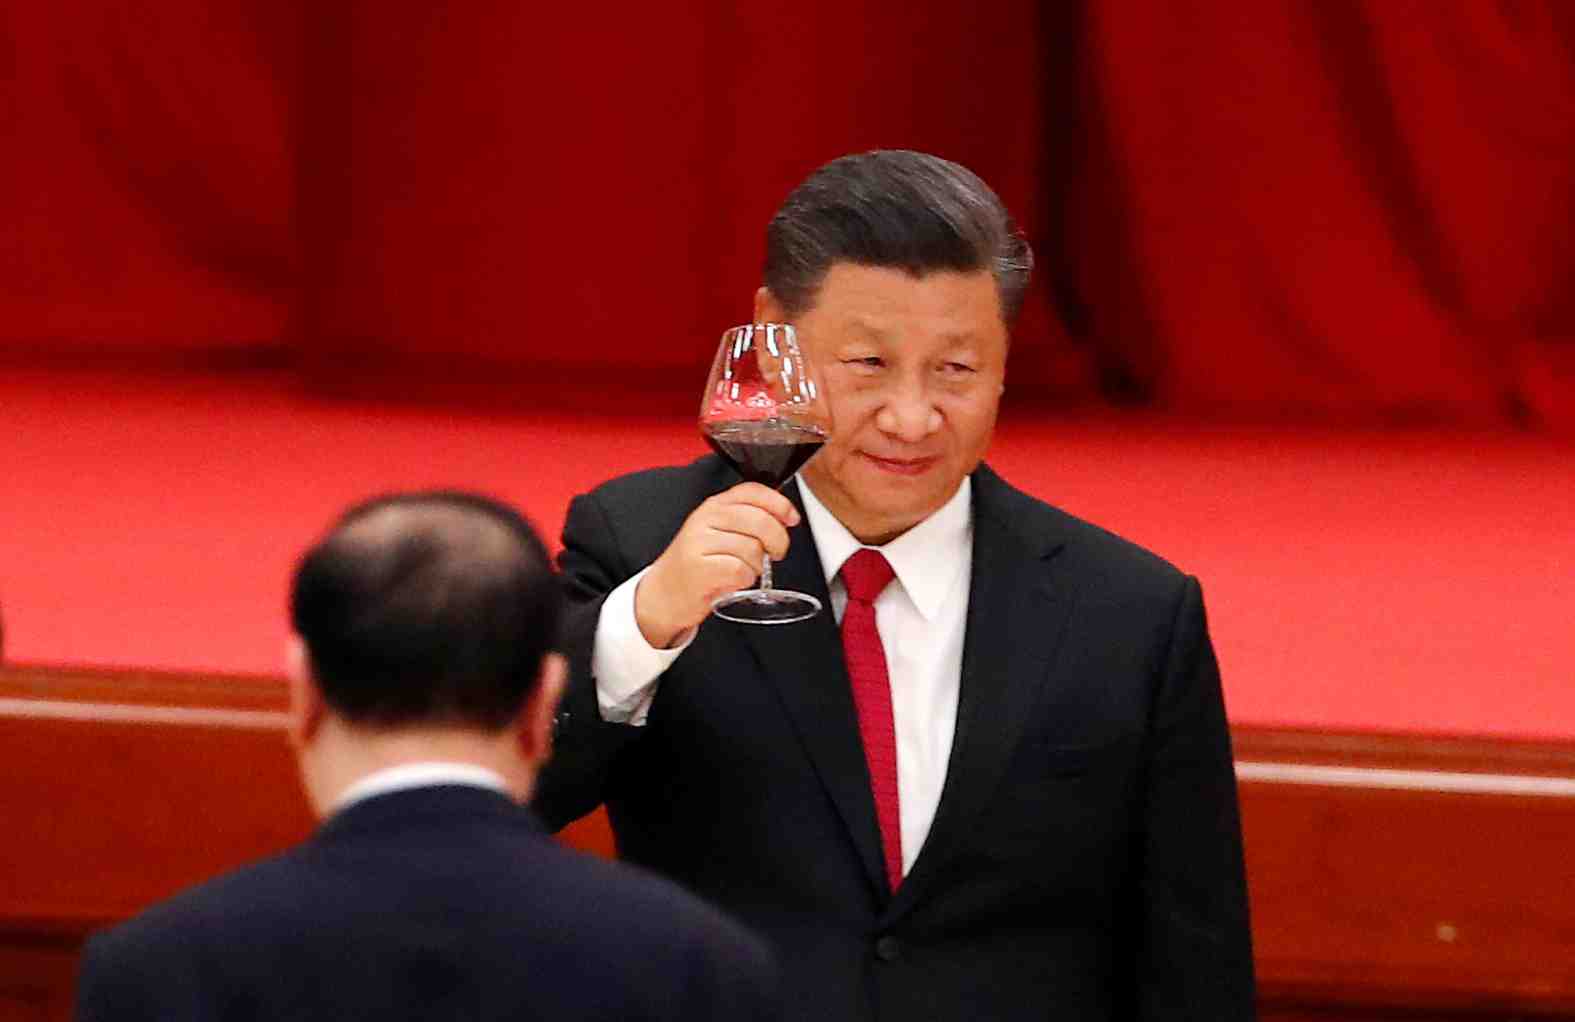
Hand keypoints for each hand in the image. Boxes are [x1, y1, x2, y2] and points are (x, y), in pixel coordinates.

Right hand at [635, 483, 800, 647]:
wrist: (664, 593)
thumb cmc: (698, 564)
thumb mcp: (718, 532)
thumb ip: (747, 520)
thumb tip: (784, 518)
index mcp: (714, 506)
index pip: (753, 491)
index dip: (779, 504)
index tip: (791, 519)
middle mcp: (706, 519)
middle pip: (759, 521)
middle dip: (777, 540)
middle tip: (776, 553)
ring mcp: (700, 542)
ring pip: (752, 548)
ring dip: (757, 565)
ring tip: (744, 570)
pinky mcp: (699, 568)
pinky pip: (741, 571)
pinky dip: (745, 580)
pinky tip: (734, 581)